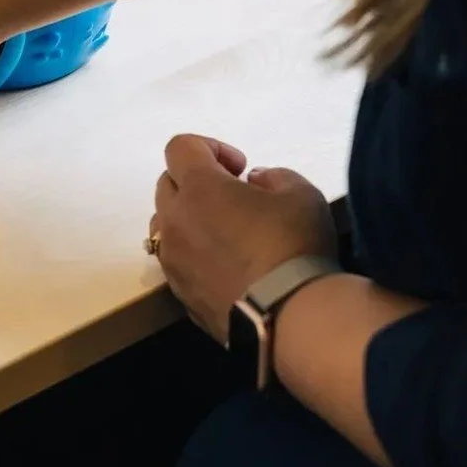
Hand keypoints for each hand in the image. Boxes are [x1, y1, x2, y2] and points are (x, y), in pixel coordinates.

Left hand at [151, 134, 337, 342]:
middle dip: (196, 183)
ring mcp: (172, 260)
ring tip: (226, 234)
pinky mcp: (180, 294)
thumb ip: (274, 177)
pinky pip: (176, 261)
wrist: (291, 318)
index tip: (239, 168)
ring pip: (165, 225)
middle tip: (235, 199)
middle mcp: (174, 221)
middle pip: (167, 184)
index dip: (208, 147)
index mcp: (199, 188)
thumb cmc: (295, 247)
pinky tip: (227, 268)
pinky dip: (193, 254)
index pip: (180, 147)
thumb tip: (254, 182)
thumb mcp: (301, 194)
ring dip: (188, 219)